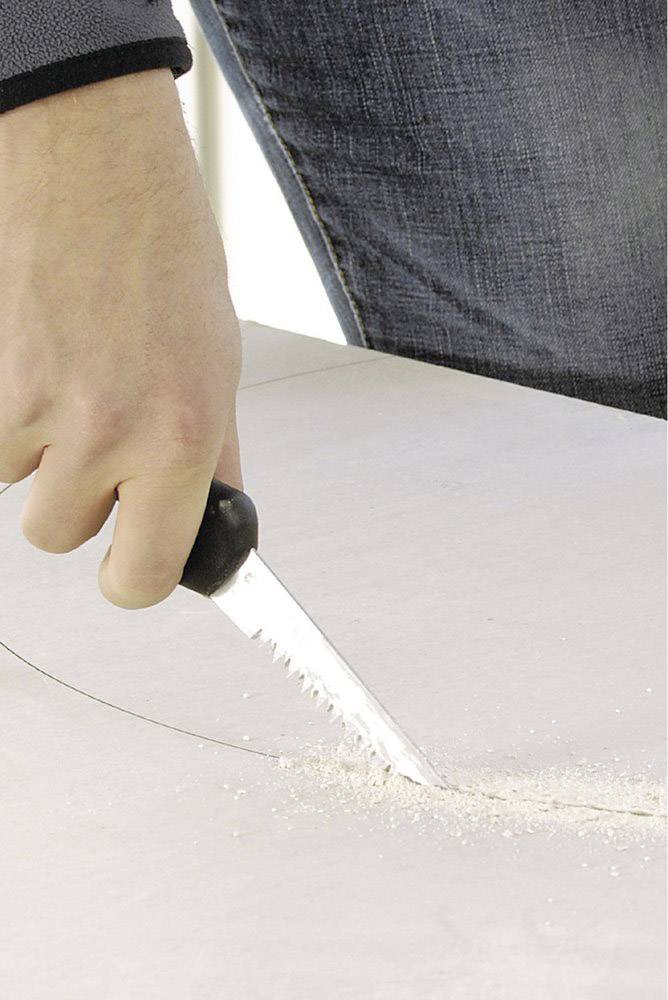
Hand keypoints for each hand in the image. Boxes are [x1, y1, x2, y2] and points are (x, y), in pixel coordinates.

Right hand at [0, 69, 242, 608]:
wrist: (96, 171)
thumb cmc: (164, 256)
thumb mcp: (218, 365)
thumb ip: (213, 455)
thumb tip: (213, 518)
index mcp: (183, 434)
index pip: (146, 573)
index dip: (136, 580)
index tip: (134, 571)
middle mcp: (108, 431)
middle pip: (63, 537)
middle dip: (82, 505)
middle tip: (100, 448)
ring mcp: (37, 407)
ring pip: (21, 492)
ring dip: (43, 461)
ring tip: (73, 385)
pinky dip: (12, 423)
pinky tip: (42, 363)